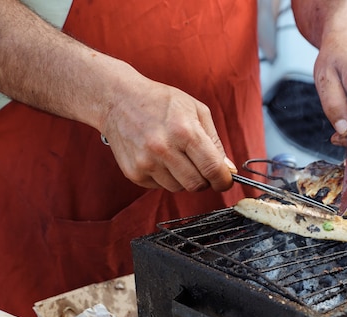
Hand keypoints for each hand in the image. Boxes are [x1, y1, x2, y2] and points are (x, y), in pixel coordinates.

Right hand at [100, 76, 235, 192]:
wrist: (118, 99)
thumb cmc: (161, 102)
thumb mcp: (196, 110)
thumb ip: (215, 142)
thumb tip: (228, 169)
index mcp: (185, 131)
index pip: (212, 169)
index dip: (224, 180)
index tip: (225, 181)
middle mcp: (164, 149)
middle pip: (197, 184)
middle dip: (205, 180)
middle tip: (201, 167)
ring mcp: (146, 163)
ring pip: (179, 188)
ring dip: (184, 178)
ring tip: (176, 156)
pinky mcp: (133, 172)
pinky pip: (160, 186)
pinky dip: (165, 177)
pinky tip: (159, 158)